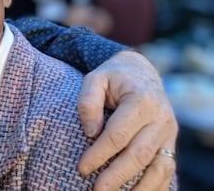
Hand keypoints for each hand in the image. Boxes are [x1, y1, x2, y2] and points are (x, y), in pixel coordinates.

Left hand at [77, 50, 177, 189]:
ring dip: (138, 187)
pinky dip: (155, 186)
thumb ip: (88, 102)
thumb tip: (91, 133)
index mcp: (141, 100)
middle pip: (138, 154)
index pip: (118, 135)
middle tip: (96, 190)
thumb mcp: (95, 78)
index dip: (99, 154)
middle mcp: (160, 118)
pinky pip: (167, 169)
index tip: (82, 168)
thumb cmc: (113, 77)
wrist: (140, 72)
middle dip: (116, 176)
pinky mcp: (171, 142)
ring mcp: (169, 132)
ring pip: (158, 167)